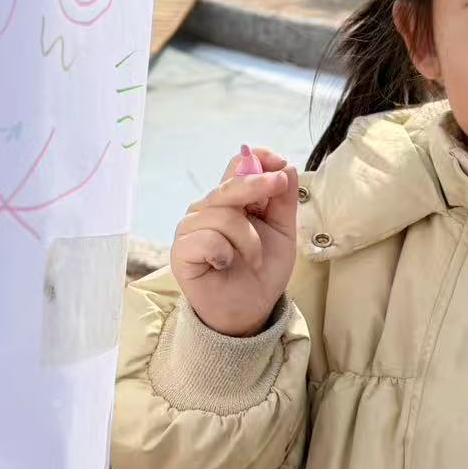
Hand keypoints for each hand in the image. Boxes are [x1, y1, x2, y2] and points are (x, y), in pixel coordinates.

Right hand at [172, 147, 299, 336]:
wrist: (249, 310)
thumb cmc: (263, 270)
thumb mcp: (283, 232)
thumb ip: (283, 200)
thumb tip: (286, 167)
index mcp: (231, 201)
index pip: (237, 166)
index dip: (256, 158)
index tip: (279, 161)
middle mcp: (207, 209)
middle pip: (229, 185)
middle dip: (257, 184)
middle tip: (278, 185)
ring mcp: (191, 229)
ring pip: (223, 215)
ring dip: (248, 240)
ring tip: (254, 260)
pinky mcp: (181, 251)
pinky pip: (206, 239)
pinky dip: (224, 253)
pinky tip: (225, 264)